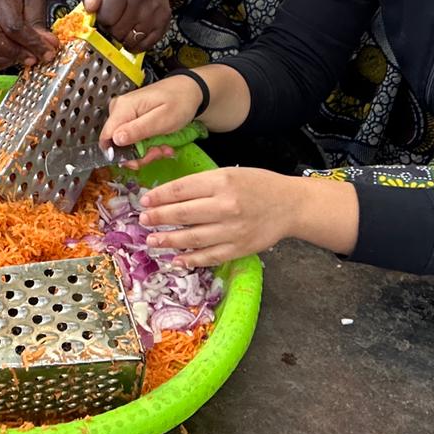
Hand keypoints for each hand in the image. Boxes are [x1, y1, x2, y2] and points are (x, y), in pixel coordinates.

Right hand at [0, 0, 58, 70]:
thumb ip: (38, 21)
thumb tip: (49, 45)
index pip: (12, 25)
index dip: (32, 42)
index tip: (48, 53)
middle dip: (17, 54)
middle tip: (36, 59)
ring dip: (10, 60)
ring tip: (27, 57)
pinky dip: (1, 63)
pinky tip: (15, 58)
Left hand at [78, 0, 169, 52]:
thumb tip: (90, 7)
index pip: (106, 17)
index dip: (99, 18)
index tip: (101, 12)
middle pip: (117, 31)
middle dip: (110, 28)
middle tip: (112, 17)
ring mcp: (154, 9)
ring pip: (131, 40)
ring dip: (122, 36)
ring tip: (122, 22)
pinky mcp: (163, 20)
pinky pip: (146, 44)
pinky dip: (136, 42)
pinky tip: (132, 30)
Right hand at [101, 74, 200, 155]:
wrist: (189, 91)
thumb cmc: (179, 102)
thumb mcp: (161, 120)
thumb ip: (137, 130)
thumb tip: (115, 140)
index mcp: (123, 107)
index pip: (107, 137)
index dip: (120, 154)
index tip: (139, 160)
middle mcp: (119, 109)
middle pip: (117, 143)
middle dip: (138, 154)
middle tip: (157, 153)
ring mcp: (125, 113)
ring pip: (126, 144)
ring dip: (146, 151)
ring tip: (163, 147)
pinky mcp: (131, 118)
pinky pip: (133, 138)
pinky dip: (147, 145)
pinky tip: (161, 143)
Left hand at [138, 167, 302, 267]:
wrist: (290, 205)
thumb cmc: (258, 185)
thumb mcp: (228, 173)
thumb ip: (201, 184)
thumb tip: (169, 196)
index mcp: (221, 181)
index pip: (181, 190)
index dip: (159, 197)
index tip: (144, 201)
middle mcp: (226, 206)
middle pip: (182, 214)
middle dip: (158, 218)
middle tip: (143, 221)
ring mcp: (233, 230)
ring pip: (192, 238)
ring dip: (169, 241)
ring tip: (152, 241)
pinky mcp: (240, 248)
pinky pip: (210, 256)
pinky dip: (191, 260)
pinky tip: (177, 259)